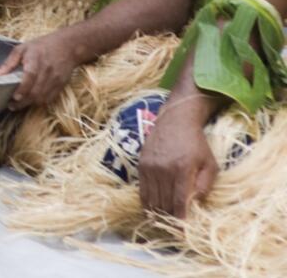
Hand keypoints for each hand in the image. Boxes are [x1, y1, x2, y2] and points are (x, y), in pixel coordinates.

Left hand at [0, 30, 84, 108]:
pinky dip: (40, 102)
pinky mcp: (61, 85)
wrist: (68, 46)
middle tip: (11, 105)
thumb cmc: (41, 46)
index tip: (14, 97)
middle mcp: (47, 71)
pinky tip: (31, 101)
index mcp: (36, 59)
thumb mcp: (22, 48)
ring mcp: (56, 79)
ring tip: (18, 105)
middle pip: (36, 91)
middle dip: (23, 101)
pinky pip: (50, 98)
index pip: (30, 76)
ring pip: (43, 97)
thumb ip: (9, 62)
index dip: (23, 88)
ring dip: (30, 103)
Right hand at [138, 102, 219, 218]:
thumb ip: (205, 184)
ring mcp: (150, 167)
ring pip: (151, 198)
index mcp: (182, 169)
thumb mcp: (210, 163)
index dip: (180, 219)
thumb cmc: (197, 144)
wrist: (175, 121)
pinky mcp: (141, 164)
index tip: (182, 231)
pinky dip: (147, 202)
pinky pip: (142, 189)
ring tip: (162, 221)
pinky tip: (152, 209)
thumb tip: (196, 202)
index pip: (179, 201)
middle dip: (169, 218)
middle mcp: (163, 169)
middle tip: (173, 228)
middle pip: (164, 202)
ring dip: (157, 212)